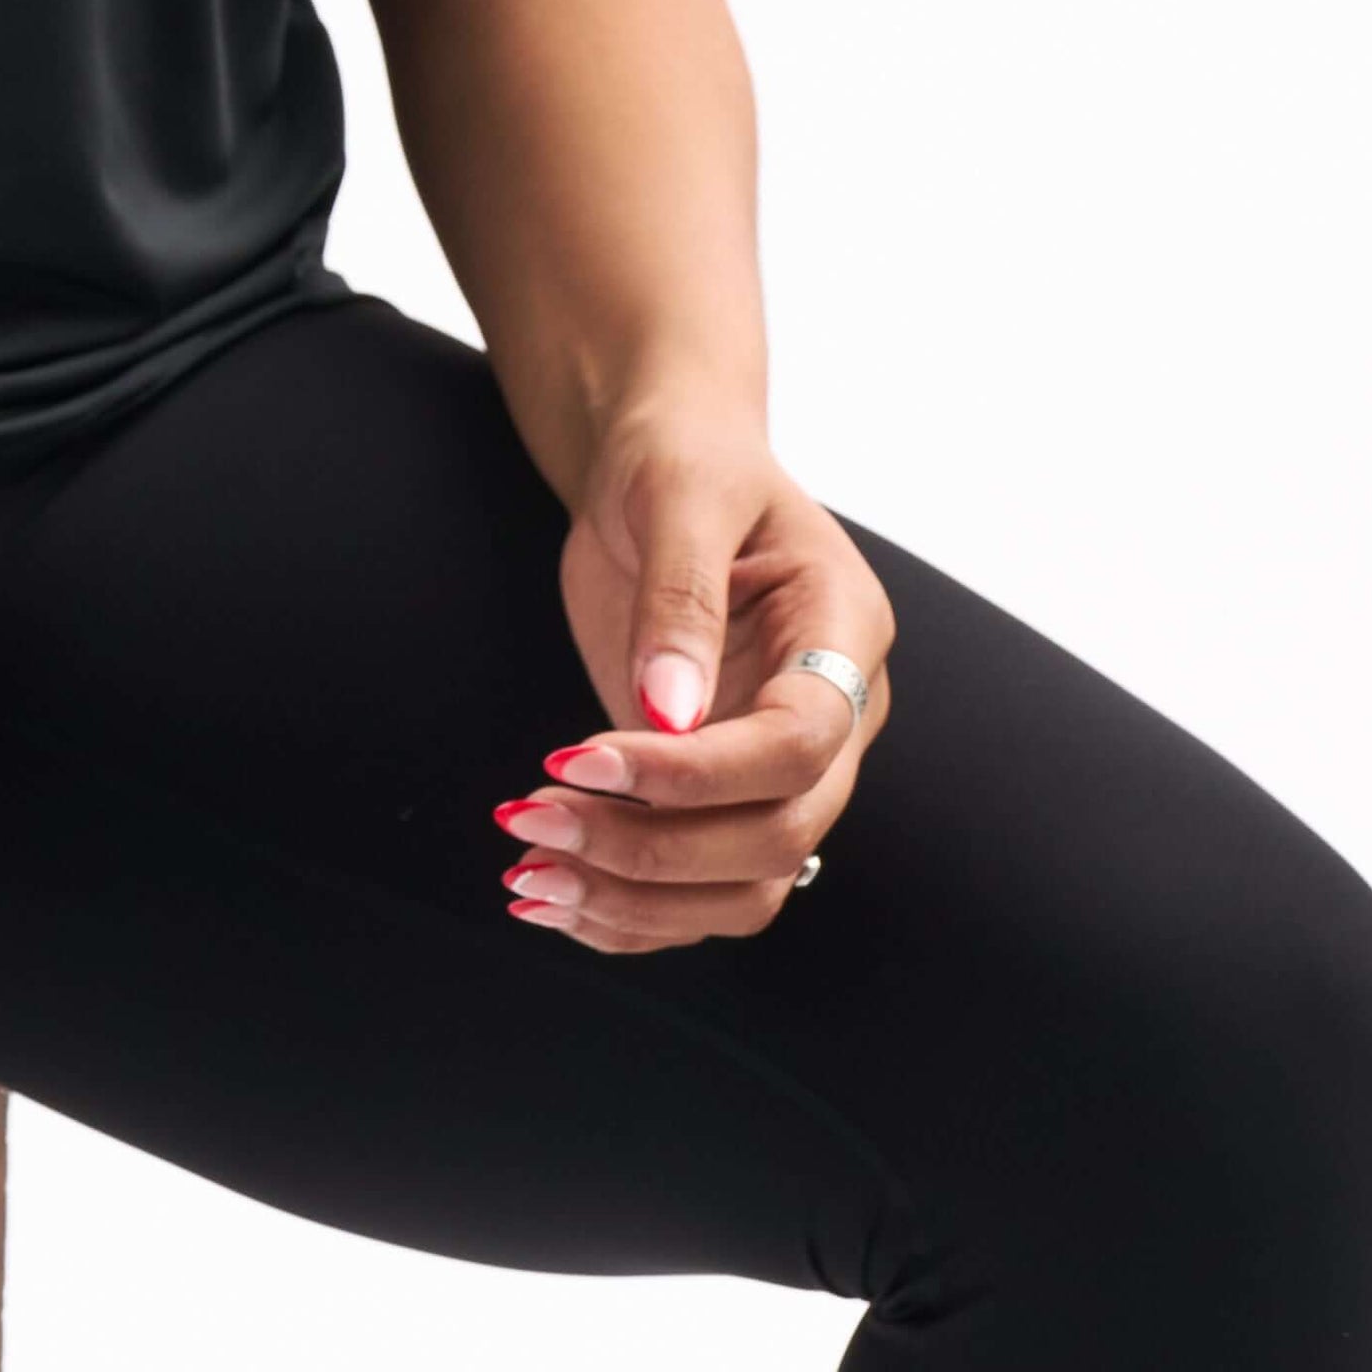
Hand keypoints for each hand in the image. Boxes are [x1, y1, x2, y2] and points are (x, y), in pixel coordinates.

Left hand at [493, 425, 894, 953]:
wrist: (661, 466)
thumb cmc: (681, 460)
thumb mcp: (679, 497)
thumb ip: (683, 599)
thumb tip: (670, 713)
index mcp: (844, 631)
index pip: (798, 745)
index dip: (692, 774)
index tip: (577, 755)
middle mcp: (834, 715)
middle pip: (776, 836)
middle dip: (650, 849)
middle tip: (530, 821)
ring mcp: (782, 765)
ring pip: (745, 888)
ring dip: (634, 900)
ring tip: (527, 875)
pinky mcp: (723, 792)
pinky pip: (701, 888)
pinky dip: (627, 912)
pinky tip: (549, 898)